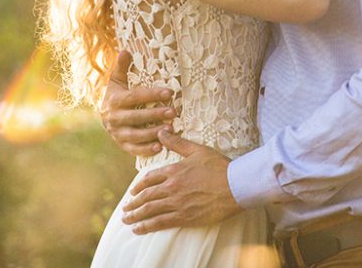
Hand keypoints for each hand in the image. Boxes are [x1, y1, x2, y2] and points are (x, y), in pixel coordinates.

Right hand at [98, 50, 175, 156]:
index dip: (151, 95)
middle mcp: (113, 119)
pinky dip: (146, 149)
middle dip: (155, 115)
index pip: (134, 97)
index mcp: (114, 101)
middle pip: (136, 117)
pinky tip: (160, 146)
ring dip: (153, 133)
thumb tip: (125, 50)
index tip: (169, 93)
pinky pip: (134, 149)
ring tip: (170, 129)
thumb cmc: (117, 95)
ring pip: (135, 135)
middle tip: (174, 112)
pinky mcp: (122, 144)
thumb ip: (121, 67)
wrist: (105, 116)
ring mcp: (117, 133)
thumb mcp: (117, 81)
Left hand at [120, 130, 240, 233]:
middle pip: (146, 196)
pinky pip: (159, 223)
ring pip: (149, 210)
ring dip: (135, 216)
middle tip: (125, 209)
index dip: (139, 187)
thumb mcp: (197, 150)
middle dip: (132, 203)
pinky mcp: (184, 217)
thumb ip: (177, 143)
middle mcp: (171, 187)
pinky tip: (139, 229)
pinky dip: (146, 226)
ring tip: (127, 220)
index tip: (133, 192)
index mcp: (173, 171)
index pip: (149, 179)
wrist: (235, 185)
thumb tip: (161, 131)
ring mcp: (176, 203)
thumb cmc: (219, 167)